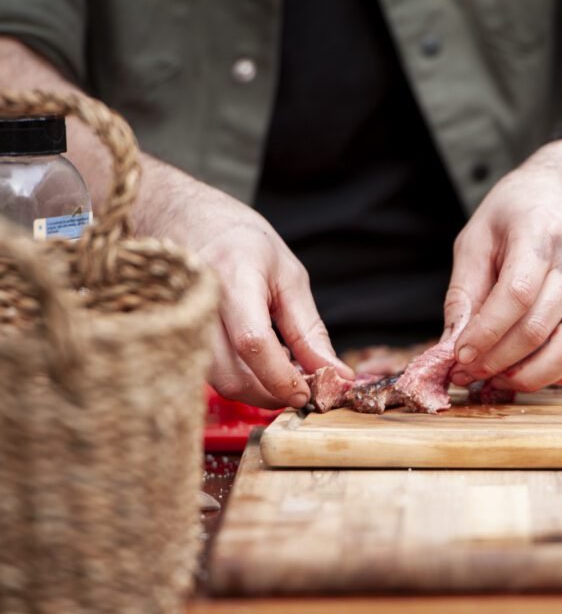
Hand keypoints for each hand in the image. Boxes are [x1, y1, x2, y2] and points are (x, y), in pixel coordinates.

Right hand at [140, 161, 352, 407]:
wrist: (184, 220)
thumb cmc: (243, 244)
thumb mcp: (290, 277)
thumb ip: (310, 331)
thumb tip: (337, 376)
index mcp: (233, 279)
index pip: (253, 342)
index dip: (282, 377)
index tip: (308, 393)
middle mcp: (198, 303)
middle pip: (231, 374)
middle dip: (272, 393)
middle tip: (302, 388)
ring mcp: (177, 322)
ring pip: (217, 382)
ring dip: (255, 391)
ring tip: (280, 371)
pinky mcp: (170, 339)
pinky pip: (206, 374)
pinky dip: (237, 380)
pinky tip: (254, 365)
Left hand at [446, 140, 561, 390]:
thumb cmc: (518, 212)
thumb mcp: (478, 237)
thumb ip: (464, 291)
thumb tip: (452, 343)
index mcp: (541, 233)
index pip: (517, 295)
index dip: (486, 333)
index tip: (459, 355)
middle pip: (539, 329)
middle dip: (498, 361)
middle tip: (469, 373)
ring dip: (531, 376)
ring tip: (500, 377)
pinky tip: (533, 370)